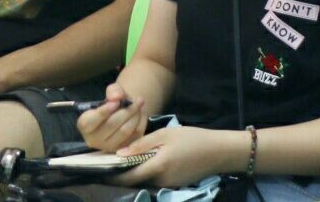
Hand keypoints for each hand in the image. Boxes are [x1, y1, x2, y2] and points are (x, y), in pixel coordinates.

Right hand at [77, 84, 145, 152]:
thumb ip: (113, 91)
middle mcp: (93, 139)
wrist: (124, 113)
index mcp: (85, 125)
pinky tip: (140, 114)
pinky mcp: (123, 148)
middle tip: (138, 100)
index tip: (116, 102)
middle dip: (127, 110)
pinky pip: (135, 135)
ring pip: (124, 131)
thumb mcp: (112, 92)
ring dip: (135, 115)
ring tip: (139, 105)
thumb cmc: (114, 103)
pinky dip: (140, 122)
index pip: (90, 122)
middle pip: (111, 125)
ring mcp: (108, 146)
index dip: (103, 112)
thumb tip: (117, 97)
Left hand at [114, 125, 243, 187]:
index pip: (127, 177)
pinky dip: (148, 174)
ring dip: (136, 174)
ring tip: (130, 162)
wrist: (220, 151)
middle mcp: (160, 180)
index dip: (112, 176)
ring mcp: (168, 185)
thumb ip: (142, 144)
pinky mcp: (174, 186)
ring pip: (145, 182)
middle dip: (122, 175)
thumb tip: (119, 153)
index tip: (99, 170)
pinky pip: (155, 181)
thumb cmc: (193, 138)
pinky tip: (150, 164)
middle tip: (112, 164)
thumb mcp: (167, 134)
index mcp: (157, 166)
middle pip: (135, 182)